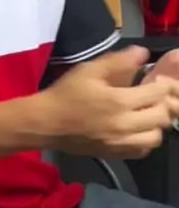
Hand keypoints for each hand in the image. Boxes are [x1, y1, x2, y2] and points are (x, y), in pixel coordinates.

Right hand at [44, 46, 178, 158]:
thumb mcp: (89, 70)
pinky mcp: (115, 154)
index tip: (156, 80)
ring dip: (155, 124)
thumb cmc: (66, 93)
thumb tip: (143, 53)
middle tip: (151, 96)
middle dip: (161, 104)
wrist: (46, 123)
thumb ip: (118, 61)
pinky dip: (145, 140)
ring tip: (145, 114)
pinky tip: (136, 129)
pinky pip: (142, 151)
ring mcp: (120, 143)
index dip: (161, 84)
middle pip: (162, 117)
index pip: (157, 94)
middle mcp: (124, 125)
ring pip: (156, 138)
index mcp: (118, 101)